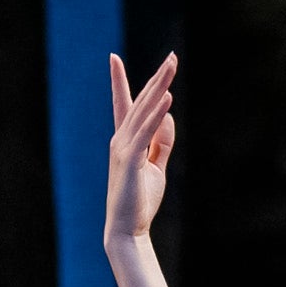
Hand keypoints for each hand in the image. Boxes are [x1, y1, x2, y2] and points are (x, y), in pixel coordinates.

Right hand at [104, 51, 177, 249]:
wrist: (127, 229)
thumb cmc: (140, 200)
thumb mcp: (156, 167)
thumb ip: (161, 142)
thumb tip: (168, 115)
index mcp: (125, 140)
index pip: (124, 104)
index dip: (120, 81)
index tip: (113, 58)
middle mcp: (121, 139)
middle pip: (141, 101)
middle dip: (157, 78)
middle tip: (171, 57)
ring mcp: (124, 148)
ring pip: (144, 111)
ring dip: (159, 88)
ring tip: (172, 67)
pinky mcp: (131, 160)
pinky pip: (146, 132)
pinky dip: (156, 114)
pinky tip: (167, 98)